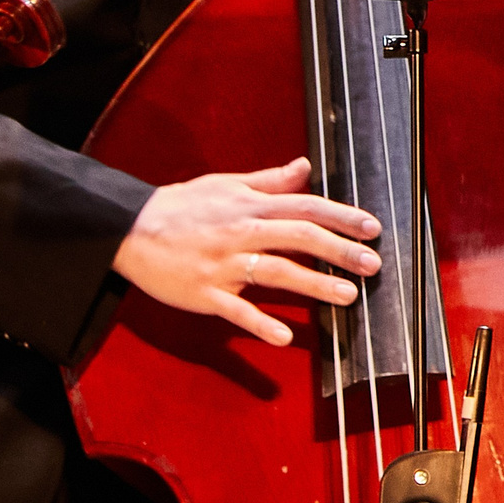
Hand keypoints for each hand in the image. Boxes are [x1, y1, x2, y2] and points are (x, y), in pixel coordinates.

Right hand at [112, 157, 382, 346]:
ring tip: (348, 296)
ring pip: (277, 272)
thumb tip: (305, 166)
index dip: (342, 217)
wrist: (129, 229)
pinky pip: (236, 310)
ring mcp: (224, 264)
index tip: (372, 228)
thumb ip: (270, 180)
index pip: (306, 207)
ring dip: (314, 284)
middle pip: (300, 237)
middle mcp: (243, 232)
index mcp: (251, 205)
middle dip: (340, 250)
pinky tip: (286, 336)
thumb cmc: (182, 206)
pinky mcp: (205, 293)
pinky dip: (260, 324)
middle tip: (373, 264)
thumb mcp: (227, 184)